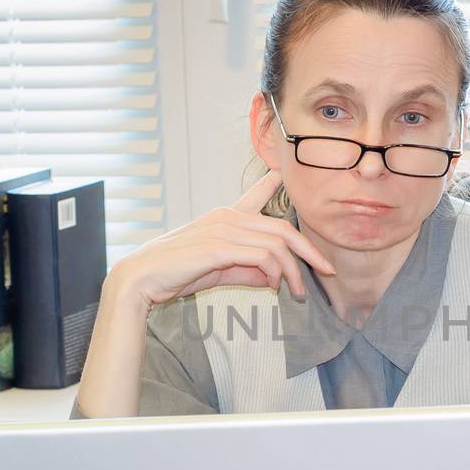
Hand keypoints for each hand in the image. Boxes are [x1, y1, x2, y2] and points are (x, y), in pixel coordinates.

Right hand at [104, 170, 335, 314]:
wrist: (142, 278)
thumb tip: (273, 278)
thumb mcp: (219, 270)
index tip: (286, 177)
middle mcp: (228, 217)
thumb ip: (247, 271)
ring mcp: (224, 229)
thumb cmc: (177, 274)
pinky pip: (262, 257)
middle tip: (327, 270)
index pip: (256, 196)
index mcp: (226, 217)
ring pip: (277, 245)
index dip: (275, 187)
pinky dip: (274, 273)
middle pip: (282, 228)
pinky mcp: (219, 247)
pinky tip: (272, 286)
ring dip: (293, 271)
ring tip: (295, 291)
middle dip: (309, 251)